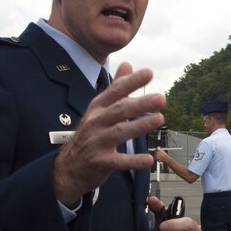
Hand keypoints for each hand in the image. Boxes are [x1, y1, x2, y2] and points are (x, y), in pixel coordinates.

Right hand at [52, 62, 165, 205]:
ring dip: (140, 125)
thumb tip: (127, 64)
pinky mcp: (100, 162)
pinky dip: (133, 161)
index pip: (116, 91)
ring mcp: (96, 142)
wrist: (68, 166)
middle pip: (120, 110)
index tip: (149, 73)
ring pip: (120, 132)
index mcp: (98, 107)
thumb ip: (116, 87)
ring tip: (160, 119)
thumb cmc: (91, 133)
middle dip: (140, 103)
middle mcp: (96, 122)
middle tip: (161, 98)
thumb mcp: (99, 108)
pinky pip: (119, 161)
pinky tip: (148, 159)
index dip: (131, 82)